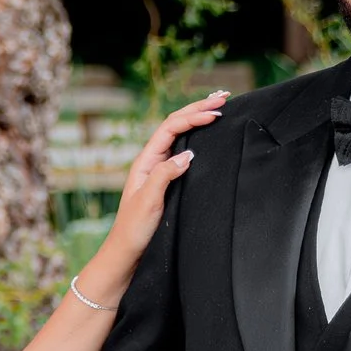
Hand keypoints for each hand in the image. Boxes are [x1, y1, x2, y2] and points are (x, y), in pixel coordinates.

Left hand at [73, 90, 228, 303]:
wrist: (125, 254)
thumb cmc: (133, 231)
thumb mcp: (148, 202)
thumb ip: (164, 175)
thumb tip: (188, 154)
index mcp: (145, 161)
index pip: (171, 128)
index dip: (193, 116)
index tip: (216, 113)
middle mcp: (151, 161)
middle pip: (176, 125)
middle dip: (199, 108)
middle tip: (225, 96)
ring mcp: (158, 170)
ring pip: (180, 136)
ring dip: (198, 119)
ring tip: (219, 106)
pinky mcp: (166, 182)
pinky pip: (182, 152)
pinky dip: (197, 138)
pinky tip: (208, 135)